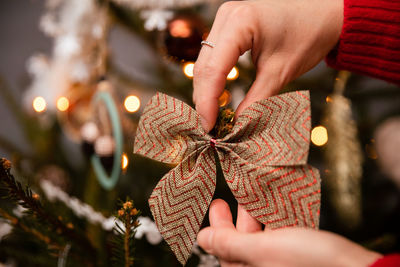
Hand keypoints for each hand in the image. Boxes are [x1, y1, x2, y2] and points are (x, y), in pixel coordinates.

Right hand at [193, 0, 343, 132]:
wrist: (323, 14)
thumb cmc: (308, 36)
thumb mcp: (281, 72)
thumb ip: (256, 100)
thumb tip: (236, 126)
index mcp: (239, 23)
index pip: (213, 70)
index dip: (207, 102)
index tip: (209, 127)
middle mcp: (226, 16)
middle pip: (204, 66)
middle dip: (204, 99)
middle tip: (210, 127)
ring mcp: (225, 19)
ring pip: (205, 62)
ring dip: (206, 91)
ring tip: (212, 116)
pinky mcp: (227, 26)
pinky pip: (213, 57)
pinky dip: (213, 79)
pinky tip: (216, 97)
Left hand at [197, 199, 381, 266]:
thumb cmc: (309, 263)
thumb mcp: (263, 249)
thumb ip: (231, 243)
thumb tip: (202, 238)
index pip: (224, 252)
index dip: (217, 228)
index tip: (217, 205)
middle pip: (242, 244)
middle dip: (238, 219)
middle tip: (233, 197)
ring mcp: (282, 265)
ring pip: (262, 240)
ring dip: (258, 217)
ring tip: (255, 196)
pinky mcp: (299, 259)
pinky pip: (281, 240)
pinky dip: (276, 223)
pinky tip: (277, 207)